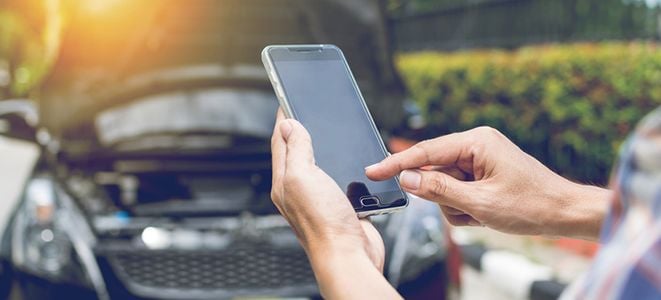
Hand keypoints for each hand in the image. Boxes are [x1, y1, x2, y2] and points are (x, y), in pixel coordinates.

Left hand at [270, 109, 383, 269]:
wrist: (349, 256)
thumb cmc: (324, 223)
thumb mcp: (303, 176)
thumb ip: (296, 149)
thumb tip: (288, 124)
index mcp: (285, 181)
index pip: (280, 142)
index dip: (284, 119)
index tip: (286, 99)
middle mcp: (300, 190)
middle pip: (297, 153)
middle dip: (301, 131)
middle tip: (303, 110)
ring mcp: (320, 198)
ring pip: (319, 165)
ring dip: (322, 148)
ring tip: (323, 131)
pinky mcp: (340, 205)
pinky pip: (338, 179)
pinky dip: (341, 166)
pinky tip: (347, 161)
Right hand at [366, 126, 610, 239]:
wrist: (564, 213)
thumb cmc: (531, 205)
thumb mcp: (480, 203)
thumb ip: (438, 190)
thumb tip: (406, 178)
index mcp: (476, 142)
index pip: (425, 153)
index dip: (396, 164)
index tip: (372, 171)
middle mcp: (476, 145)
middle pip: (434, 172)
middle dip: (444, 197)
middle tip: (467, 210)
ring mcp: (480, 159)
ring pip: (444, 186)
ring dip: (458, 207)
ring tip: (483, 214)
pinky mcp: (482, 172)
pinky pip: (457, 191)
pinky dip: (465, 207)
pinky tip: (486, 213)